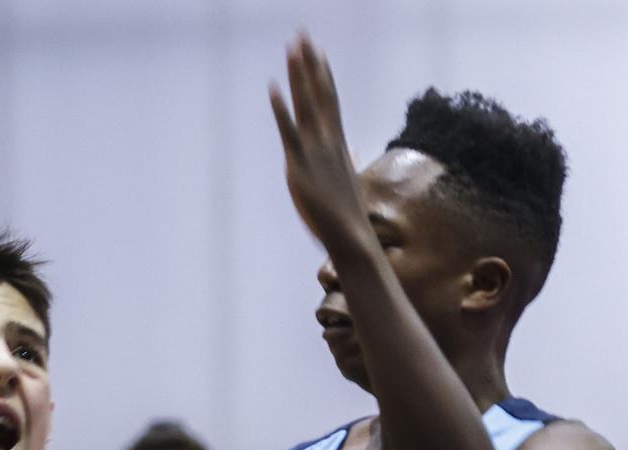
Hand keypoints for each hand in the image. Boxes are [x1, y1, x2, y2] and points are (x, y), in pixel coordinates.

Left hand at [269, 33, 370, 256]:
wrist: (351, 238)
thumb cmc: (348, 213)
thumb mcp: (349, 178)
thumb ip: (349, 158)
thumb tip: (354, 149)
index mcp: (338, 142)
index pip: (330, 100)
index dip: (323, 74)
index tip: (319, 51)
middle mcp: (328, 140)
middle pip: (318, 92)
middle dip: (309, 62)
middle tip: (302, 34)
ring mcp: (314, 151)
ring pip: (306, 104)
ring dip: (298, 74)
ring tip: (292, 48)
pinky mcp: (299, 166)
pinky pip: (289, 132)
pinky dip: (281, 109)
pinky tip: (273, 88)